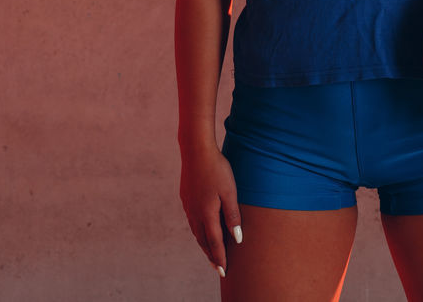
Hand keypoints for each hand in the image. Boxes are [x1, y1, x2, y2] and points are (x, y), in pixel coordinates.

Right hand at [179, 142, 243, 277]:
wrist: (196, 150)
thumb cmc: (217, 169)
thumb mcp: (230, 192)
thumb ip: (233, 216)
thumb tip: (237, 239)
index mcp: (207, 214)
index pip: (215, 242)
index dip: (220, 257)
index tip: (223, 271)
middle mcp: (195, 213)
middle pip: (203, 241)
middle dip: (211, 255)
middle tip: (218, 267)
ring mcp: (188, 205)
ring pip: (196, 232)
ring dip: (204, 244)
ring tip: (210, 253)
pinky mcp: (185, 198)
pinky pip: (192, 221)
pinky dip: (198, 231)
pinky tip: (201, 230)